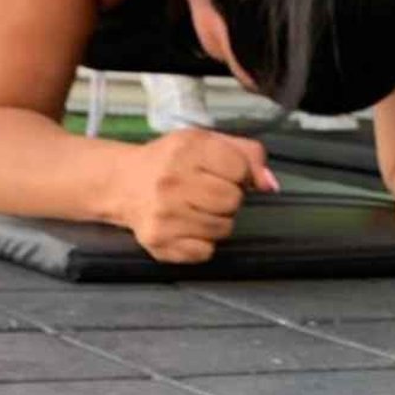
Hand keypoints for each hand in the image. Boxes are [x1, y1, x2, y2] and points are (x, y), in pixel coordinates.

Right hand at [119, 129, 275, 263]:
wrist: (124, 183)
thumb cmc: (172, 161)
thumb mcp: (208, 143)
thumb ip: (247, 155)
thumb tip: (270, 185)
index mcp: (187, 149)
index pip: (240, 169)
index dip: (238, 173)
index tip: (221, 172)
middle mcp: (172, 182)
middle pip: (233, 201)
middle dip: (228, 198)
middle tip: (207, 192)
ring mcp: (164, 215)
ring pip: (224, 229)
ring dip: (217, 221)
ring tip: (196, 208)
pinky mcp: (160, 243)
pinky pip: (205, 251)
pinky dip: (201, 242)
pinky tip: (185, 226)